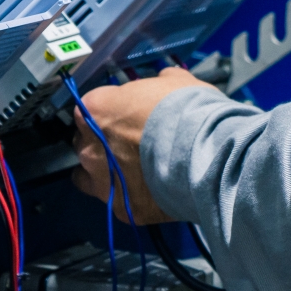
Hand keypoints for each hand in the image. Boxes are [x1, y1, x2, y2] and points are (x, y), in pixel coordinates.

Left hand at [71, 68, 211, 223]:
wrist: (205, 154)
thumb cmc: (187, 111)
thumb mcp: (176, 82)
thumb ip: (160, 83)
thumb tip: (163, 81)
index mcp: (97, 110)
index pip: (89, 108)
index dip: (109, 111)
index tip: (126, 114)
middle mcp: (90, 147)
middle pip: (85, 143)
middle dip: (102, 143)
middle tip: (131, 143)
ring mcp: (103, 181)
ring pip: (88, 178)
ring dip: (105, 173)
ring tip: (133, 172)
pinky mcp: (122, 209)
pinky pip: (119, 202)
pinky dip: (131, 197)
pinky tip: (152, 191)